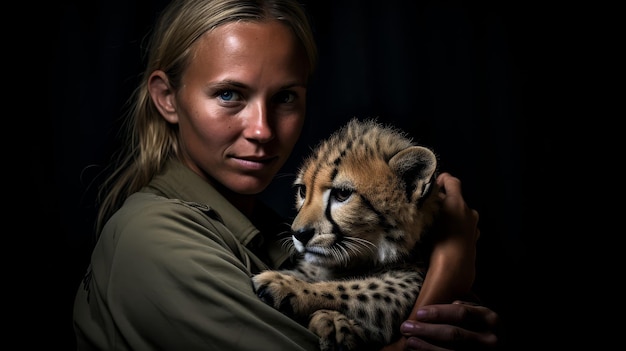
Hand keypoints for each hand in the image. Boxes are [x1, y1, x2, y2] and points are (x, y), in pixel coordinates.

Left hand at [398, 300, 499, 349]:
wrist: (496, 348)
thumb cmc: (483, 326)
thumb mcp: (480, 312)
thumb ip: (464, 305)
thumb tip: (442, 302)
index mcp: (491, 319)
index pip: (461, 314)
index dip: (438, 313)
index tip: (418, 313)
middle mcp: (491, 339)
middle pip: (453, 334)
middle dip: (427, 330)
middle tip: (406, 327)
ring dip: (426, 346)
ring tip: (409, 341)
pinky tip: (419, 350)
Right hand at [414, 172, 479, 307]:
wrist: (454, 268)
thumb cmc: (439, 239)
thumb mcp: (430, 217)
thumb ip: (432, 201)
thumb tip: (431, 193)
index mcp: (458, 203)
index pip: (452, 181)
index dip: (442, 180)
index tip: (432, 185)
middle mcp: (469, 211)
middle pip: (456, 199)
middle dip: (444, 201)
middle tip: (429, 208)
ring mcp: (474, 226)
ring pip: (461, 214)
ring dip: (451, 215)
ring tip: (436, 224)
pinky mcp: (473, 240)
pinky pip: (464, 228)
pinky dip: (457, 228)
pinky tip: (446, 236)